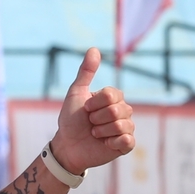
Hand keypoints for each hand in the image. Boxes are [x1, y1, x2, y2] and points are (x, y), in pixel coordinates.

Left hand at [48, 48, 134, 174]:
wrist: (68, 145)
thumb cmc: (71, 119)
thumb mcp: (76, 93)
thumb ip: (86, 72)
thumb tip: (94, 49)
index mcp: (114, 98)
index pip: (112, 95)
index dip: (94, 104)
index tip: (86, 109)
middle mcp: (123, 111)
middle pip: (116, 110)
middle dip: (96, 119)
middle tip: (90, 123)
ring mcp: (126, 128)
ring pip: (121, 125)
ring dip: (101, 131)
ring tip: (95, 134)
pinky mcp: (126, 144)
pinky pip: (126, 140)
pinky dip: (111, 142)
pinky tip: (105, 144)